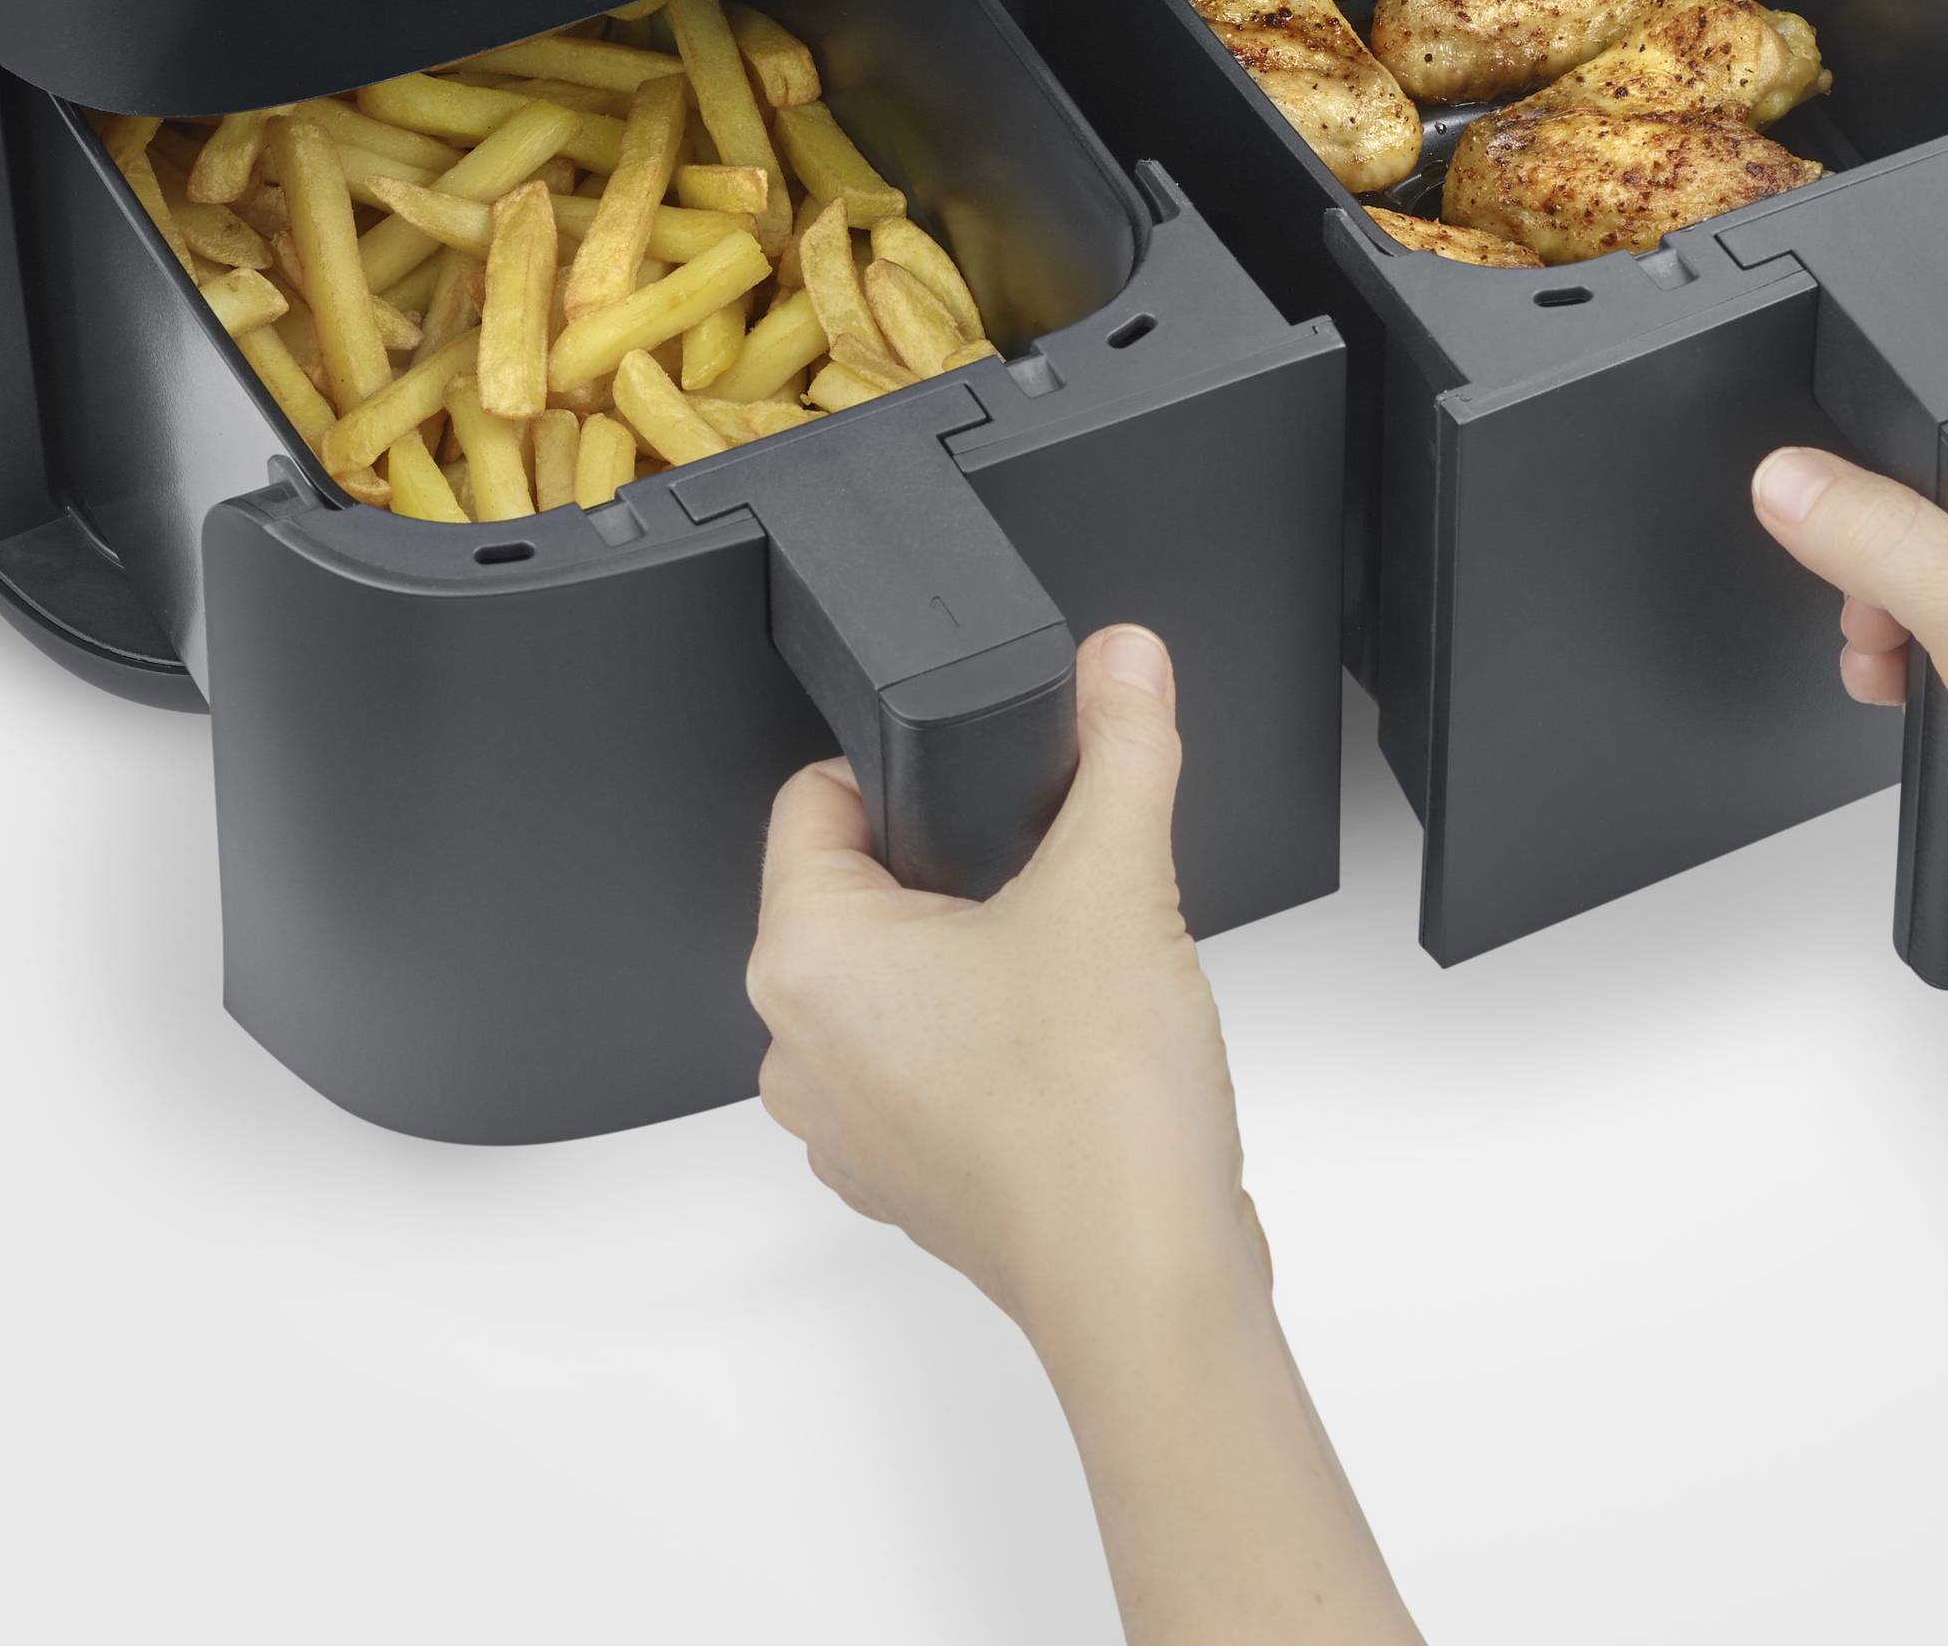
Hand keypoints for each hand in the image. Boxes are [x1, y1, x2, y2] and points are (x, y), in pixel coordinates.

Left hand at [750, 629, 1423, 1644]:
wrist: (1149, 1286)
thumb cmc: (1096, 1114)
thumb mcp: (1118, 878)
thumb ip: (1122, 746)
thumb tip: (1123, 660)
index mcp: (808, 956)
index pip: (813, 798)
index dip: (907, 767)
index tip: (987, 777)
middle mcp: (799, 1048)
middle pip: (856, 886)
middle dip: (953, 861)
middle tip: (1048, 872)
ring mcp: (848, 1126)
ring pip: (891, 981)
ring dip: (970, 955)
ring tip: (1065, 965)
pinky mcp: (907, 1178)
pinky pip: (924, 1064)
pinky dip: (985, 1039)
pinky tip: (1068, 1042)